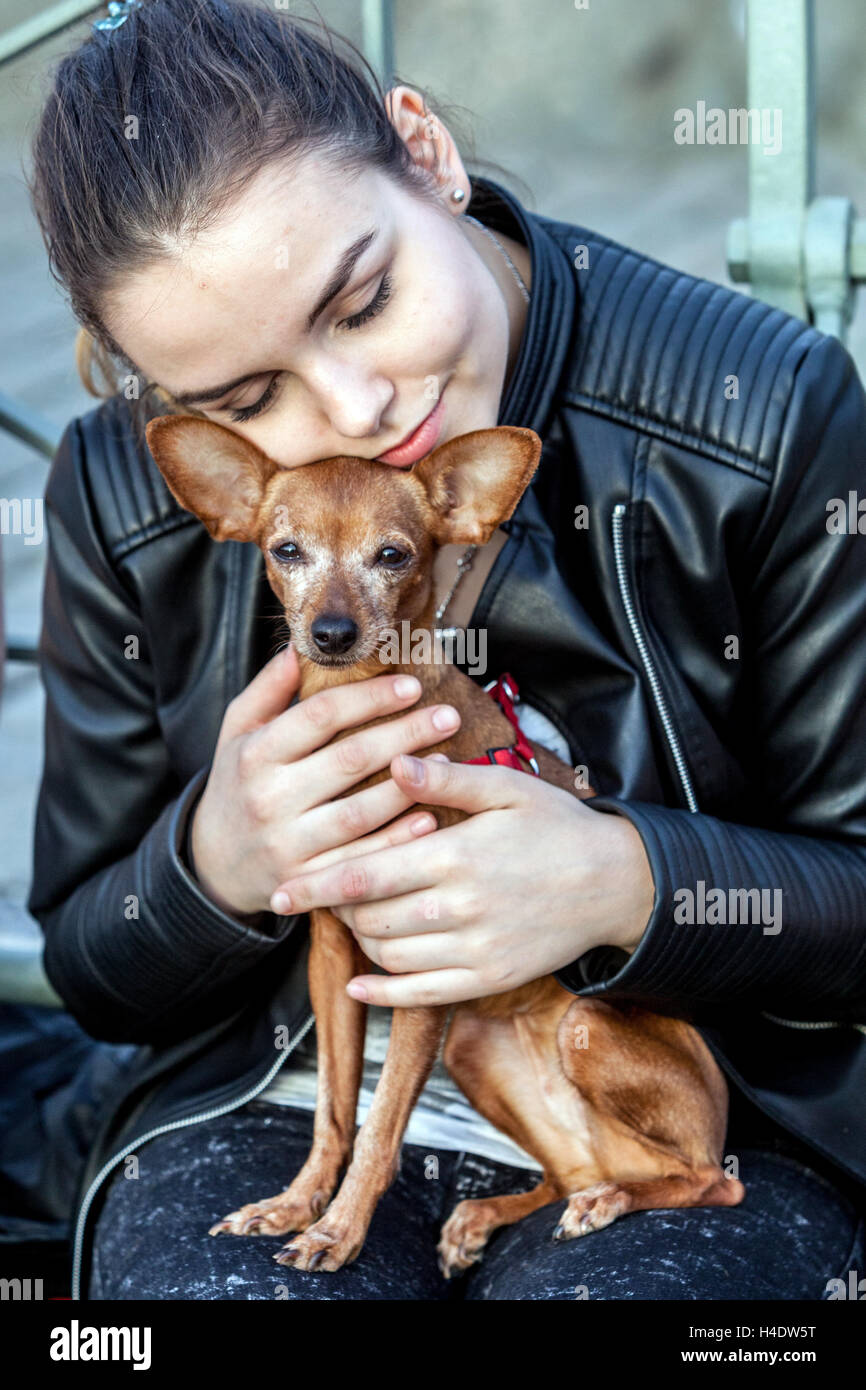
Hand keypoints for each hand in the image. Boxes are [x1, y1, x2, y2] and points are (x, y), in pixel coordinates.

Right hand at [188, 645, 457, 916]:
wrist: (215, 863)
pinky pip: (359, 861)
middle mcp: (269, 798)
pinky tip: (429, 817)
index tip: (412, 685)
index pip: (320, 716)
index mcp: (256, 753)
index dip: (370, 697)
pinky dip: (396, 841)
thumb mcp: (237, 731)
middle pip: (348, 760)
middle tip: (447, 716)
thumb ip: (268, 689)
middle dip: (404, 734)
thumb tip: (300, 647)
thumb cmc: (238, 784)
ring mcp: (288, 843)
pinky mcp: (306, 881)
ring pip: (359, 812)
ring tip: (445, 760)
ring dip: (408, 785)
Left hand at [268, 754, 655, 1005]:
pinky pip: (423, 995)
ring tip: (351, 919)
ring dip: (360, 941)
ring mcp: (475, 949)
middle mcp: (460, 909)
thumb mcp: (508, 788)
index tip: (282, 889)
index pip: (366, 875)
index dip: (317, 885)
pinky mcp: (489, 978)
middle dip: (335, 910)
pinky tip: (358, 983)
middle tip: (320, 894)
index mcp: (457, 855)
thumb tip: (392, 762)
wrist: (616, 882)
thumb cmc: (558, 826)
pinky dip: (383, 992)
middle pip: (370, 918)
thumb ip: (447, 779)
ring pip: (390, 956)